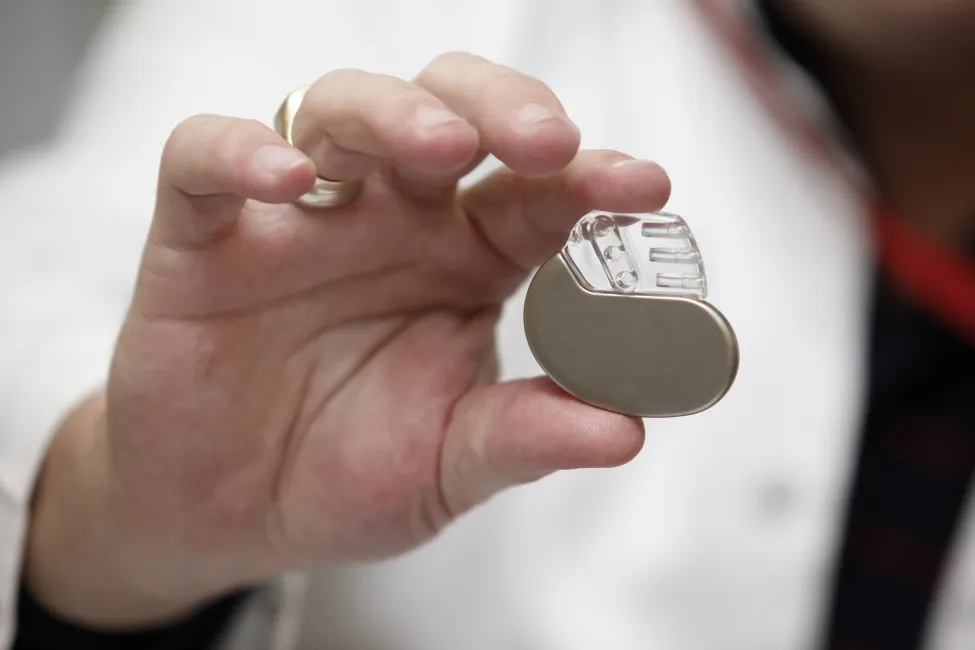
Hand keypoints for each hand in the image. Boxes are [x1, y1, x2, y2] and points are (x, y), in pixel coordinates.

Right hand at [26, 52, 670, 627]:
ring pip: (342, 111)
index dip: (590, 178)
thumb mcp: (451, 467)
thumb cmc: (349, 476)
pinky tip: (284, 180)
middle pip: (451, 111)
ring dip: (394, 112)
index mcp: (469, 260)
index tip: (643, 186)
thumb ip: (525, 438)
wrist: (230, 514)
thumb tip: (625, 430)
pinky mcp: (204, 236)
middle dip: (502, 109)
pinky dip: (239, 153)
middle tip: (548, 144)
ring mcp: (300, 219)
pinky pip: (205, 160)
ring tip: (441, 145)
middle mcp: (393, 219)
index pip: (536, 191)